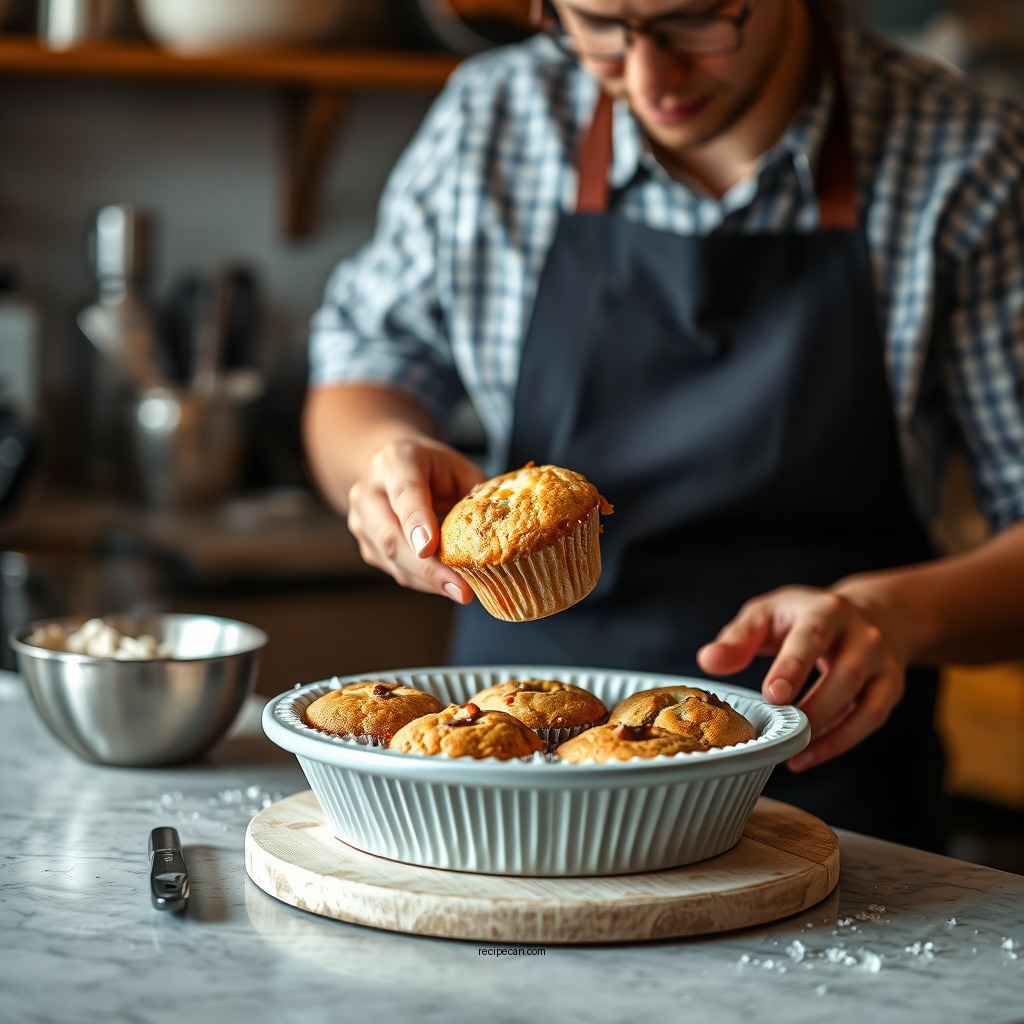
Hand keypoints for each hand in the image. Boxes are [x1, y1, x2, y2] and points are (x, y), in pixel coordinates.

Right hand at [346, 437, 484, 601]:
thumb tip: (496, 533)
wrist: (393, 469)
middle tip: (460, 589)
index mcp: (396, 461)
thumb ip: (475, 496)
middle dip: (426, 568)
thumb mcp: (460, 469)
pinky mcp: (366, 545)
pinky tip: (447, 584)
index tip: (430, 548)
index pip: (405, 493)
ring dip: (428, 580)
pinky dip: (423, 581)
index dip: (416, 521)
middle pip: (391, 535)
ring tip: (462, 591)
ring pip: (391, 559)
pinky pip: (394, 570)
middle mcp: (370, 490)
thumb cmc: (434, 469)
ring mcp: (361, 520)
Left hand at [696, 585, 907, 771]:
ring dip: (826, 731)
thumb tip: (708, 661)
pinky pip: (871, 719)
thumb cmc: (804, 616)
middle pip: (845, 674)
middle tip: (781, 728)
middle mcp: (862, 634)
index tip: (772, 694)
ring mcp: (881, 662)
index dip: (793, 666)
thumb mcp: (768, 614)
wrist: (872, 612)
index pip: (811, 637)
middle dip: (814, 705)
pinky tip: (808, 756)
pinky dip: (841, 742)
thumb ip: (738, 638)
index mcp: (826, 610)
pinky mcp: (891, 685)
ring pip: (864, 703)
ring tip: (790, 749)